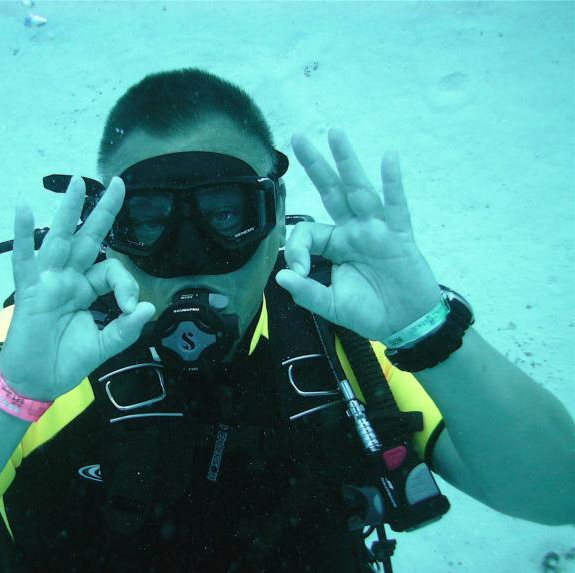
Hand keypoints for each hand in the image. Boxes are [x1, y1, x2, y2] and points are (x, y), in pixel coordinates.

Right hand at [0, 176, 154, 400]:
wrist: (36, 383)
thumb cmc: (64, 362)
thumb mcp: (103, 346)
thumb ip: (125, 329)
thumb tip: (148, 308)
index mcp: (86, 290)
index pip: (111, 271)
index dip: (126, 284)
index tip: (131, 309)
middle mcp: (68, 278)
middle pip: (88, 238)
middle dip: (103, 211)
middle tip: (118, 183)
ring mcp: (48, 281)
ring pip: (60, 238)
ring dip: (69, 210)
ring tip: (78, 181)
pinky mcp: (29, 290)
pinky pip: (24, 258)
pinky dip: (22, 234)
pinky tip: (23, 208)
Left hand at [275, 128, 440, 341]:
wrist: (405, 325)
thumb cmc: (370, 312)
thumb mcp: (331, 305)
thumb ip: (307, 291)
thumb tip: (281, 276)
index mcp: (335, 244)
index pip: (309, 232)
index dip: (297, 249)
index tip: (298, 272)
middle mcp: (354, 230)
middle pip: (332, 191)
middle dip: (315, 165)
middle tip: (298, 138)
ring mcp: (377, 230)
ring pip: (360, 190)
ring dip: (348, 162)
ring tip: (335, 134)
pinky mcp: (400, 236)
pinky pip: (395, 206)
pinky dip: (392, 183)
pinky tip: (388, 158)